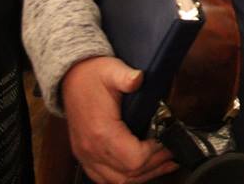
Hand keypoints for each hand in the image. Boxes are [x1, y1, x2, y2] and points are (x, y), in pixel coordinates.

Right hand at [62, 56, 177, 183]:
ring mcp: (87, 155)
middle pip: (128, 175)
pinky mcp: (86, 156)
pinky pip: (105, 179)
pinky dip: (126, 177)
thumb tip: (138, 78)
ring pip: (118, 181)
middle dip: (155, 165)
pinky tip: (141, 169)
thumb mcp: (112, 70)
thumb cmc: (92, 75)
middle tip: (171, 152)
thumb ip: (126, 77)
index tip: (166, 140)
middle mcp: (91, 149)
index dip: (154, 153)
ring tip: (163, 163)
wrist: (71, 78)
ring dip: (143, 175)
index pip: (133, 159)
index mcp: (101, 131)